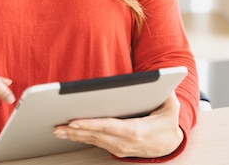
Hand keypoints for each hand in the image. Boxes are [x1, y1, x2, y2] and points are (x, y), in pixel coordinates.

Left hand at [53, 93, 183, 158]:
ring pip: (93, 141)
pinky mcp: (117, 150)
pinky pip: (96, 143)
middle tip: (57, 126)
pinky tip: (70, 134)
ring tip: (58, 131)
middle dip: (75, 131)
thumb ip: (166, 93)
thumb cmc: (168, 123)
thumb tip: (162, 77)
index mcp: (136, 130)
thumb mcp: (171, 107)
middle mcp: (125, 142)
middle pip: (96, 135)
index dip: (90, 124)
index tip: (74, 122)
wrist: (170, 145)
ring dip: (74, 136)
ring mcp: (120, 148)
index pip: (108, 126)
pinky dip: (82, 138)